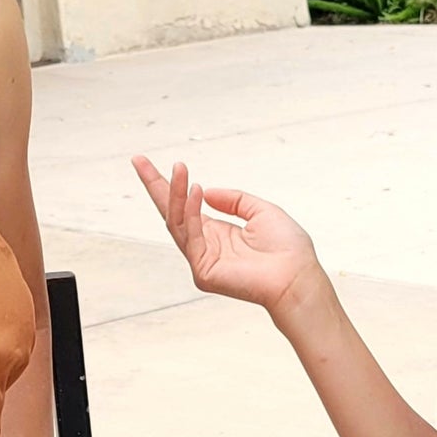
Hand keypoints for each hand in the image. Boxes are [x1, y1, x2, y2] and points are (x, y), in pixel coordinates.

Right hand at [132, 156, 323, 317]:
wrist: (298, 276)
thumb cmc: (287, 249)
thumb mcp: (260, 210)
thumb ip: (234, 199)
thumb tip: (206, 191)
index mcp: (218, 234)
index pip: (187, 206)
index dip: (171, 185)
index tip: (152, 164)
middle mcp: (206, 245)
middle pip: (172, 212)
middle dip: (156, 186)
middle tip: (139, 160)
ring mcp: (202, 259)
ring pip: (177, 221)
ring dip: (174, 193)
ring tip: (179, 168)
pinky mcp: (203, 271)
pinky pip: (190, 234)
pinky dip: (190, 210)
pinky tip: (195, 191)